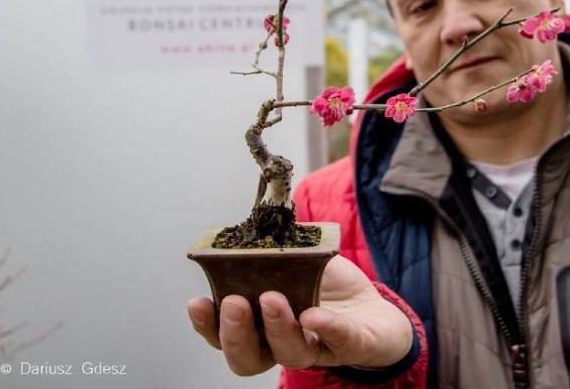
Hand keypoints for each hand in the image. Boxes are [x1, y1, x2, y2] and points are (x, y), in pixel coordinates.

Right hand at [187, 255, 413, 375]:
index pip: (224, 336)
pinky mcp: (351, 345)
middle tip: (233, 303)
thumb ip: (277, 246)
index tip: (197, 302)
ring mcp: (317, 347)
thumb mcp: (299, 261)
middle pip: (248, 356)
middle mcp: (282, 343)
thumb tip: (262, 214)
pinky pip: (339, 341)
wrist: (372, 311)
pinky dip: (327, 328)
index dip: (208, 325)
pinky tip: (315, 315)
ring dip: (277, 327)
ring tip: (272, 299)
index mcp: (261, 325)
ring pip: (289, 354)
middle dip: (235, 332)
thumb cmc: (326, 287)